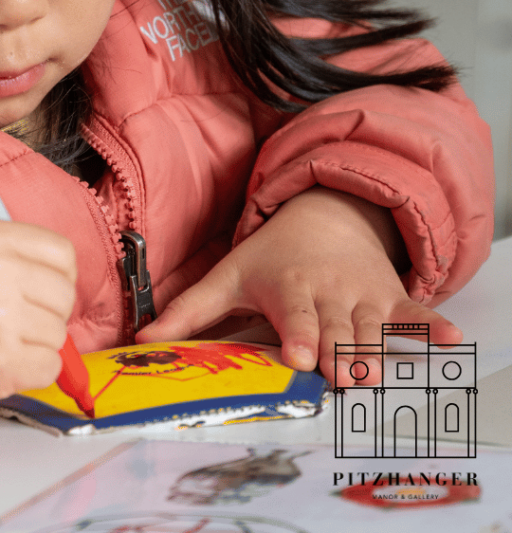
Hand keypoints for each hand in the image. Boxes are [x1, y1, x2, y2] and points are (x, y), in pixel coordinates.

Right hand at [0, 221, 75, 405]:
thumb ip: (16, 254)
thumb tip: (68, 276)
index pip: (62, 253)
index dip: (56, 275)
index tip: (39, 287)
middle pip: (65, 295)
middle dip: (46, 312)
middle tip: (10, 318)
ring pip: (59, 333)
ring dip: (34, 343)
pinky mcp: (0, 364)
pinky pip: (50, 367)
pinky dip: (31, 370)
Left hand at [136, 188, 461, 385]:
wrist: (325, 217)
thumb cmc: (270, 257)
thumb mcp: (227, 276)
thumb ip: (188, 312)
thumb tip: (141, 338)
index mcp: (288, 288)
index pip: (293, 313)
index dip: (297, 332)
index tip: (298, 353)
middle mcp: (328, 293)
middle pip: (335, 330)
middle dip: (337, 353)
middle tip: (340, 375)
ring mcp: (363, 297)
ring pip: (371, 330)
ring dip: (376, 351)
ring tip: (375, 374)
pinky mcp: (390, 300)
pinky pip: (413, 314)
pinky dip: (431, 326)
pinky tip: (452, 339)